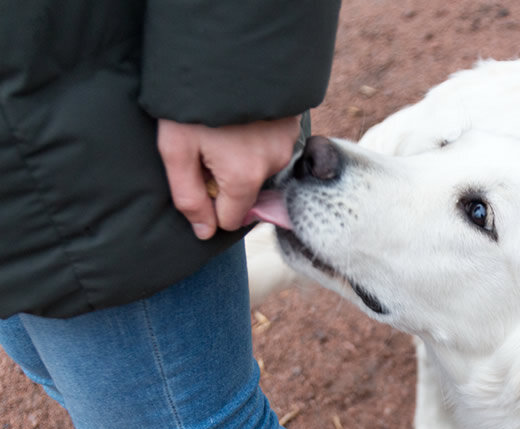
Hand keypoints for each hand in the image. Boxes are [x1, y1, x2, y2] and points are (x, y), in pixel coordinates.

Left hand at [157, 116, 299, 238]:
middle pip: (246, 195)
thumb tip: (204, 232)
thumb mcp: (175, 150)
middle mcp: (273, 166)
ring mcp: (287, 145)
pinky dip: (257, 143)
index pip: (230, 220)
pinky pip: (272, 150)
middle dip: (226, 181)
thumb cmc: (193, 102)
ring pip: (260, 172)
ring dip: (243, 161)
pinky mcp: (294, 127)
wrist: (227, 54)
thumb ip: (188, 197)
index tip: (199, 177)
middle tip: (208, 147)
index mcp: (244, 178)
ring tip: (225, 129)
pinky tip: (242, 122)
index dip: (210, 206)